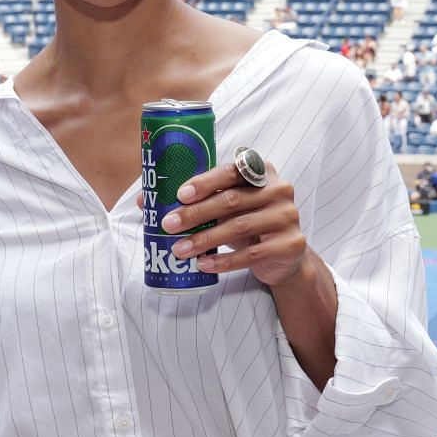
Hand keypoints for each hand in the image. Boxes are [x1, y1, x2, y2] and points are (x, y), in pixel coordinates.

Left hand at [145, 156, 309, 288]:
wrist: (285, 256)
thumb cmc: (248, 223)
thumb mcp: (226, 208)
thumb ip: (195, 201)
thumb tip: (146, 201)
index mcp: (262, 172)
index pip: (231, 171)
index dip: (205, 181)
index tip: (180, 194)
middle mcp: (279, 190)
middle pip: (232, 200)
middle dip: (196, 213)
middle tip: (168, 225)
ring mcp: (288, 217)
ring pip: (239, 228)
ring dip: (204, 240)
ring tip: (179, 250)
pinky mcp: (290, 245)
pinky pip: (252, 254)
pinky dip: (224, 261)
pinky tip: (203, 264)